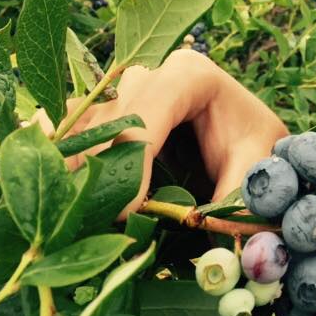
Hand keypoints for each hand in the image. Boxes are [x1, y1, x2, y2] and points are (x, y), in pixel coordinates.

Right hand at [33, 49, 287, 220]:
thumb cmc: (254, 149)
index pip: (147, 113)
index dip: (132, 161)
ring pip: (81, 124)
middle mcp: (151, 72)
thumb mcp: (256, 170)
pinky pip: (71, 127)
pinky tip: (58, 187)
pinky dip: (63, 156)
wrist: (248, 140)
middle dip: (98, 170)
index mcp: (191, 74)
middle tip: (94, 221)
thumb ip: (236, 199)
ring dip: (74, 168)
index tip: (128, 212)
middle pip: (107, 118)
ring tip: (77, 213)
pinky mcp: (107, 110)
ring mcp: (124, 89)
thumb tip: (209, 243)